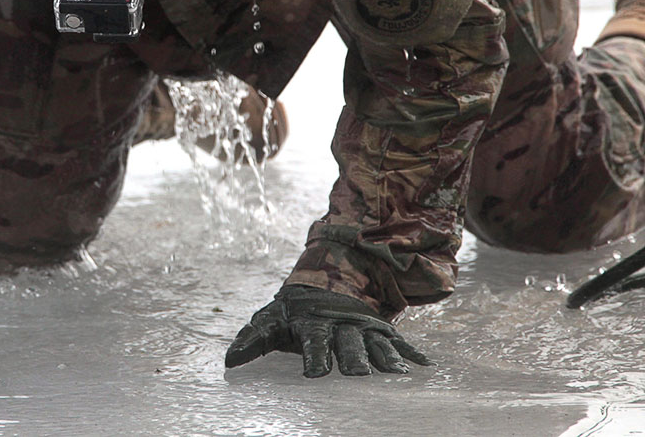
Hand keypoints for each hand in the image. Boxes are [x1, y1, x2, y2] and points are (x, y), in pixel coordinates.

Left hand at [225, 285, 431, 376]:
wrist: (322, 280)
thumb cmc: (292, 311)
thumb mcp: (270, 319)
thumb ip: (252, 340)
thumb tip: (230, 360)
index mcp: (313, 323)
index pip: (313, 343)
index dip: (314, 358)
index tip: (314, 375)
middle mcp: (340, 324)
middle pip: (348, 344)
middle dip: (353, 360)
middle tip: (358, 376)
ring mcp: (362, 325)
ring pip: (374, 343)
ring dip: (386, 358)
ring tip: (398, 375)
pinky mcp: (378, 328)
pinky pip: (397, 340)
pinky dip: (410, 352)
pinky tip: (425, 366)